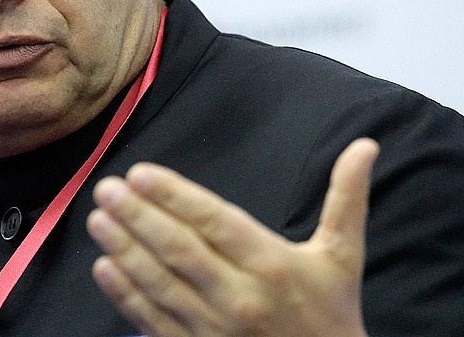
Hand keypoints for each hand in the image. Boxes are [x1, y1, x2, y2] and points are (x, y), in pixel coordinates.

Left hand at [87, 138, 379, 336]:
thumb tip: (366, 146)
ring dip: (123, 249)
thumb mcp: (343, 255)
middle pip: (178, 249)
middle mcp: (240, 295)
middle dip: (137, 216)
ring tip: (97, 219)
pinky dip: (125, 295)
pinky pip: (154, 320)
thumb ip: (347, 198)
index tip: (140, 174)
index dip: (174, 196)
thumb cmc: (332, 315)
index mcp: (273, 264)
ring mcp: (215, 328)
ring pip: (159, 282)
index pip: (214, 221)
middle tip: (106, 188)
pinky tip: (104, 268)